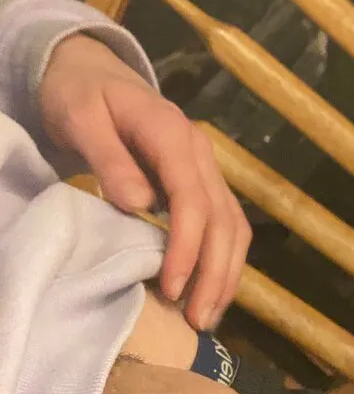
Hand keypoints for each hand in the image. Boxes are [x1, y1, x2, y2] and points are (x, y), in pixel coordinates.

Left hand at [40, 34, 251, 330]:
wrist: (94, 73)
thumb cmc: (81, 96)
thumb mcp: (80, 118)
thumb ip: (109, 159)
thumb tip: (138, 205)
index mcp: (172, 134)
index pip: (192, 200)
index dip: (186, 247)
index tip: (171, 287)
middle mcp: (201, 153)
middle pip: (223, 221)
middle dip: (213, 274)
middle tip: (196, 320)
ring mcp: (208, 169)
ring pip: (234, 228)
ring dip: (225, 276)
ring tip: (205, 317)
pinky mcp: (206, 185)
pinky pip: (228, 227)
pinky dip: (225, 263)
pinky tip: (211, 292)